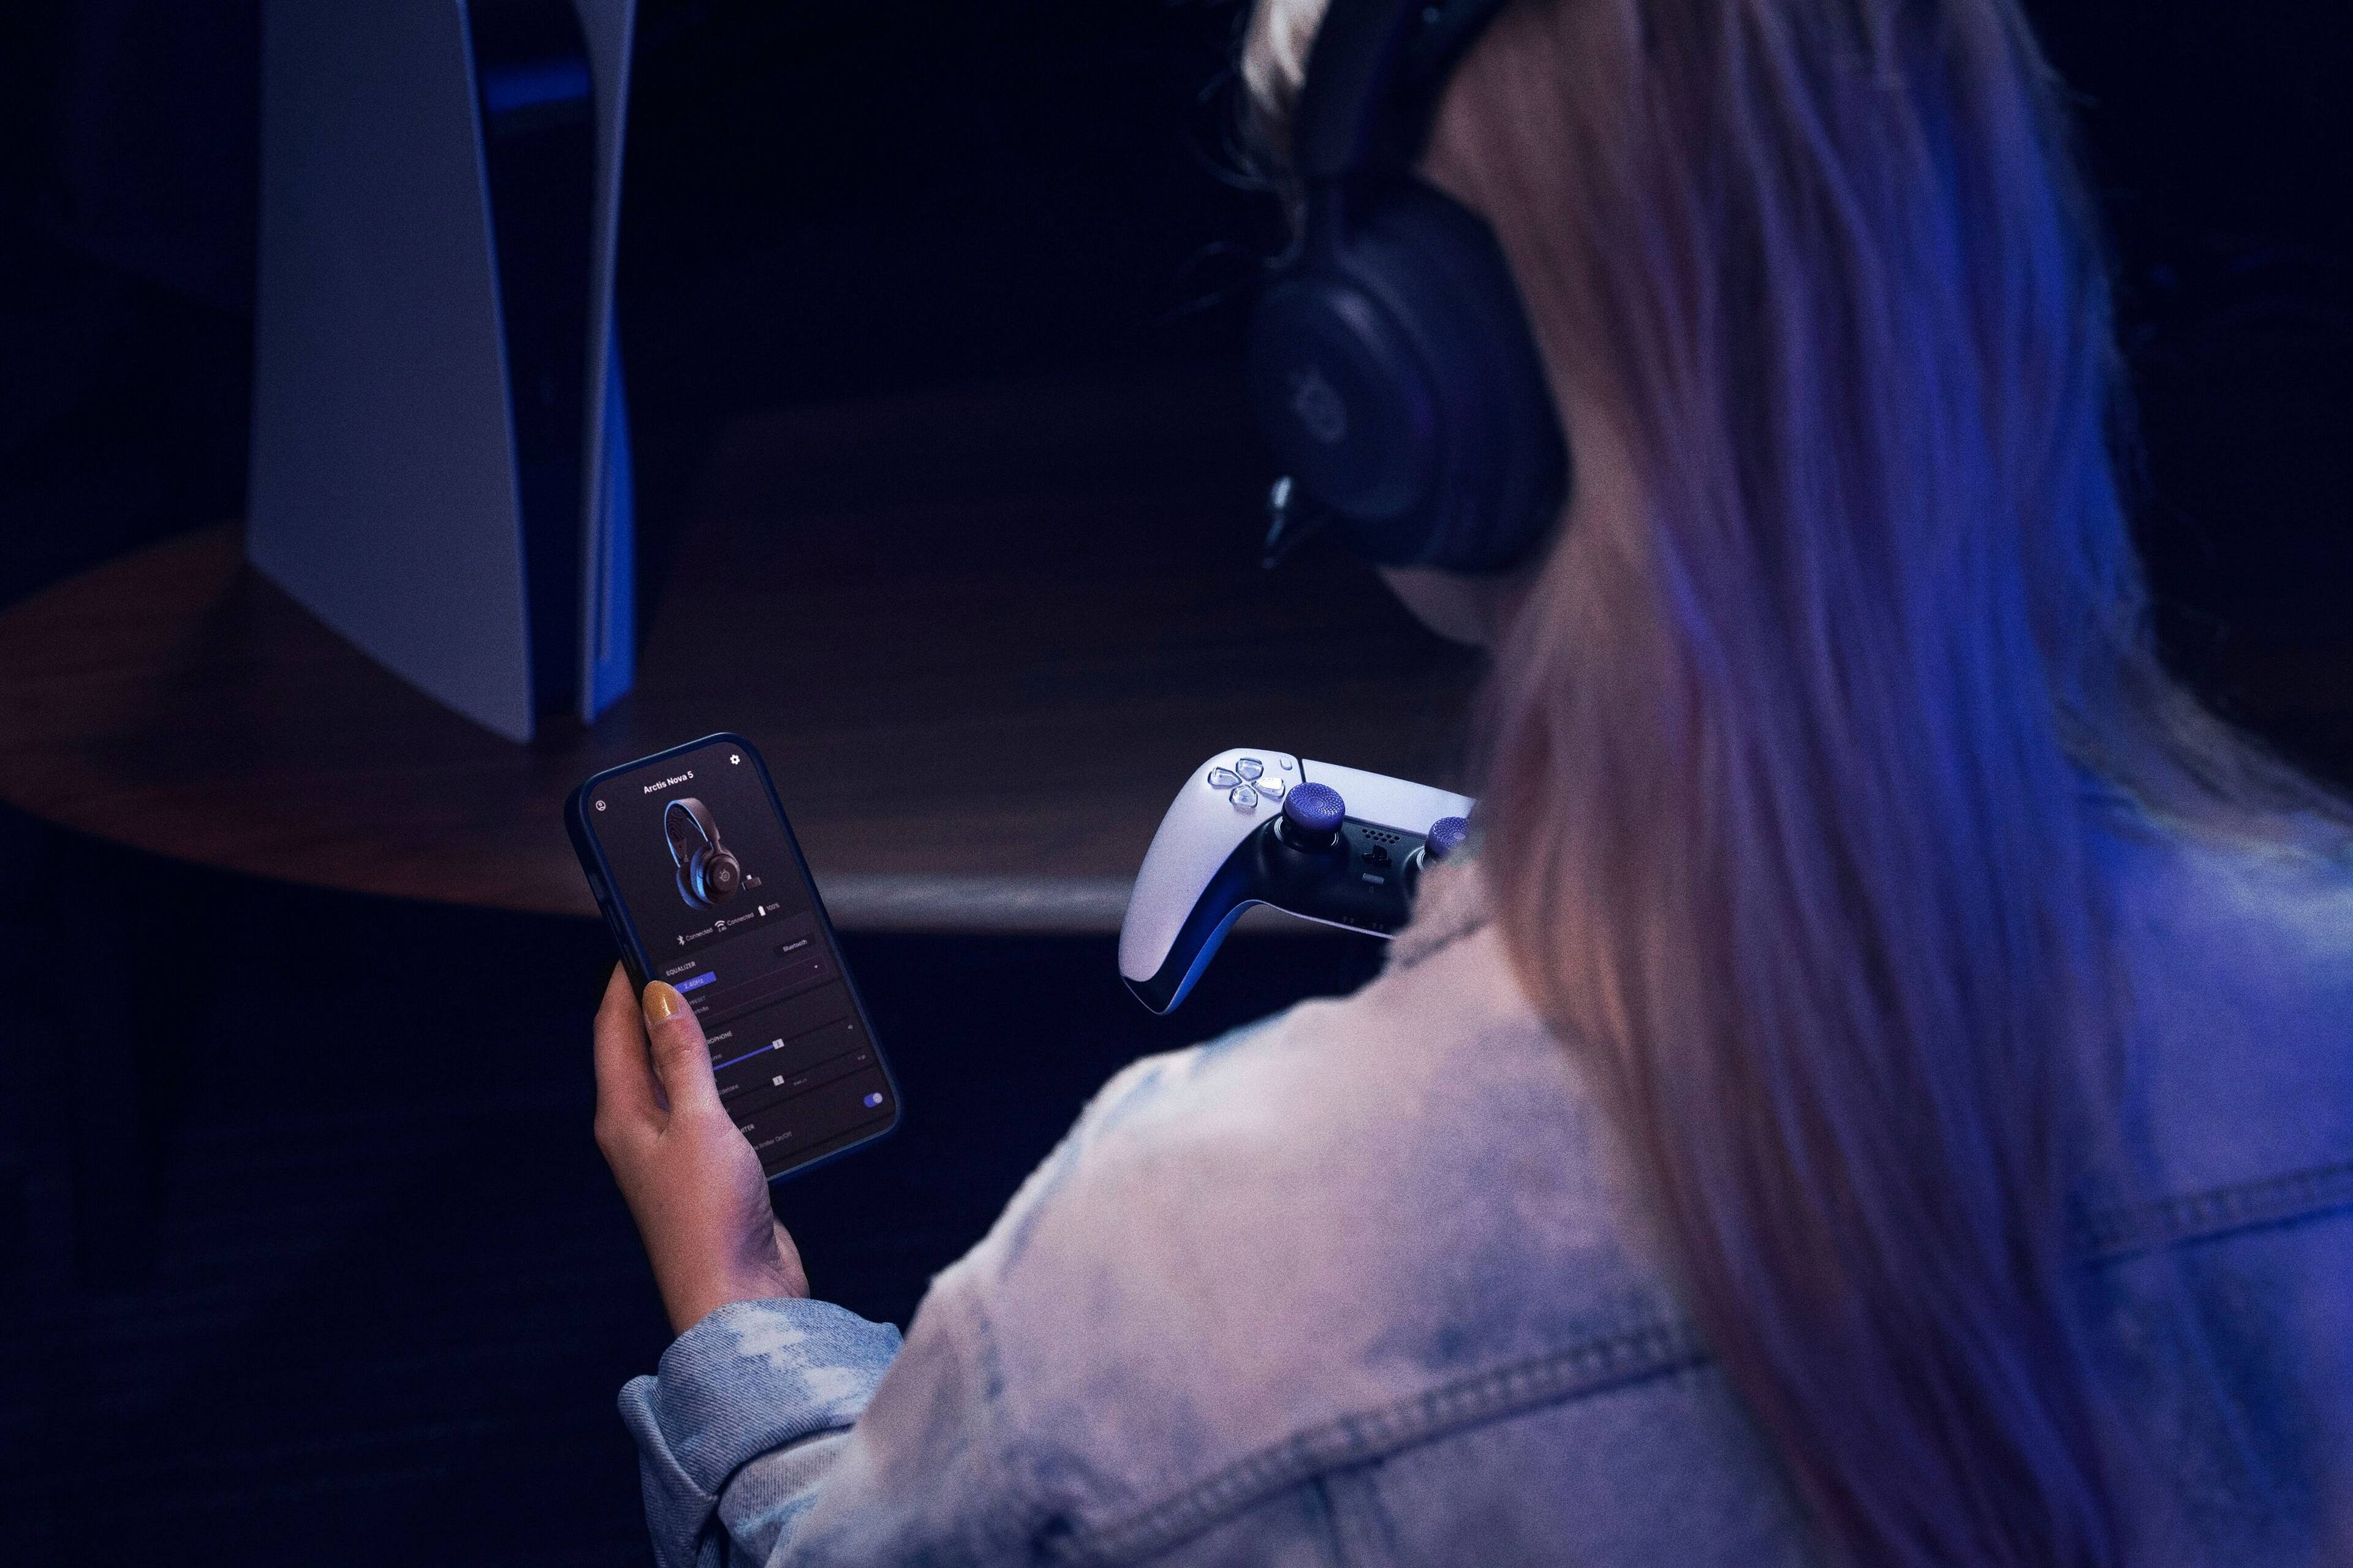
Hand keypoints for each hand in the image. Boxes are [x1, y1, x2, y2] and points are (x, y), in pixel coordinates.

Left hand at [593, 964, 808, 1332]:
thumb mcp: (699, 1121)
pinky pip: (709, 1106)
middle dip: (659, 1002)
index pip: (613, 1028)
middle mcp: (640, 1132)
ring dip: (694, 1038)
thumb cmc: (709, 1219)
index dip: (625, 980)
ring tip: (720, 998)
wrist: (742, 1299)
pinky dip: (724, 1076)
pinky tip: (749, 1065)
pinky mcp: (709, 1170)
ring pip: (677, 1076)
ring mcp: (674, 1153)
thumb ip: (683, 1056)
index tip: (641, 935)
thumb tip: (659, 995)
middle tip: (686, 957)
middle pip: (641, 1049)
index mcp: (621, 1116)